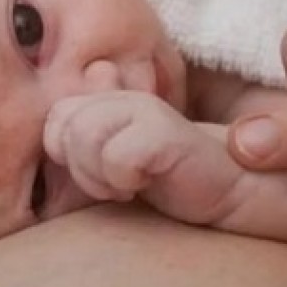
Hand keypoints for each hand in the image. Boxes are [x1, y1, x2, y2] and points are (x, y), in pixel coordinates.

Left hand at [44, 91, 239, 223]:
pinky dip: (123, 180)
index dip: (64, 151)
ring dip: (98, 175)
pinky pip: (115, 156)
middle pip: (61, 121)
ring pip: (82, 135)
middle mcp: (122, 97)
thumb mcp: (113, 167)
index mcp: (107, 101)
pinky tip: (146, 184)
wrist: (232, 189)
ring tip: (128, 184)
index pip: (54, 115)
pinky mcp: (163, 128)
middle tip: (112, 182)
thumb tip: (62, 121)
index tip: (97, 173)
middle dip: (78, 164)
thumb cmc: (167, 181)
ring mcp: (143, 108)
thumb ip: (83, 144)